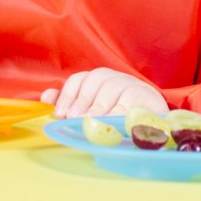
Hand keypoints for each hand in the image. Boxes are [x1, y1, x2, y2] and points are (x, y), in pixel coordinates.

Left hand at [40, 68, 166, 118]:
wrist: (155, 121)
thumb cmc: (117, 116)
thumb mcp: (91, 110)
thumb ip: (67, 103)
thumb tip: (45, 97)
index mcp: (98, 80)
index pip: (78, 80)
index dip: (67, 95)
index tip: (60, 113)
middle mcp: (113, 78)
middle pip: (94, 81)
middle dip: (81, 101)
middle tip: (73, 118)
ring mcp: (130, 85)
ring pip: (111, 88)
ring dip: (98, 106)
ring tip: (90, 121)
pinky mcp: (146, 96)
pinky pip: (130, 100)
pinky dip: (120, 111)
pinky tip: (112, 122)